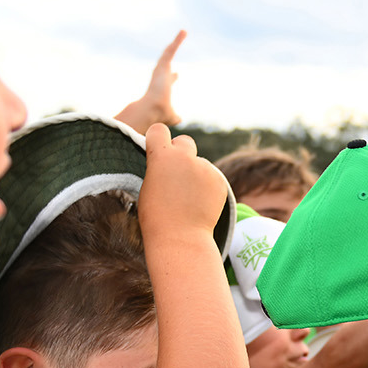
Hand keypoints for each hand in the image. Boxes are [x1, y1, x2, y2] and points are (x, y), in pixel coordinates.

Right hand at [114, 30, 186, 132]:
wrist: (153, 110)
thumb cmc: (160, 115)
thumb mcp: (171, 116)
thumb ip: (175, 117)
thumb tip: (179, 119)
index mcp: (162, 88)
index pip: (167, 81)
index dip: (172, 77)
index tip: (176, 74)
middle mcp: (160, 77)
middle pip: (166, 64)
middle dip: (170, 55)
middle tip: (175, 45)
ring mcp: (161, 70)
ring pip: (169, 52)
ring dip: (177, 42)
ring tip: (184, 33)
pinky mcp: (162, 65)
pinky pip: (171, 50)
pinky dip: (178, 41)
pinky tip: (184, 32)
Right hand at [138, 123, 226, 242]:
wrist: (181, 238)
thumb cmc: (156, 216)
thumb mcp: (148, 185)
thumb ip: (158, 166)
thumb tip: (165, 159)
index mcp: (161, 156)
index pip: (159, 130)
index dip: (158, 139)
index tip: (157, 149)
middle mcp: (185, 157)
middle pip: (184, 141)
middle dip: (180, 152)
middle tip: (176, 173)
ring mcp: (205, 168)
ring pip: (199, 162)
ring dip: (195, 172)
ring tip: (189, 196)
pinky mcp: (219, 180)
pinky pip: (211, 176)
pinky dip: (207, 185)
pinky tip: (200, 202)